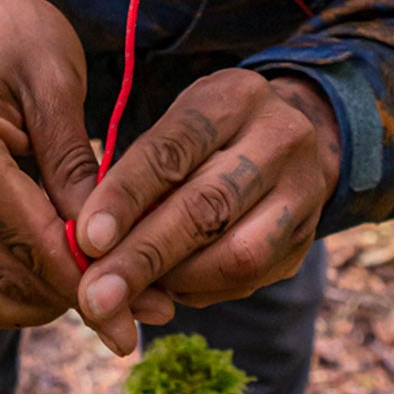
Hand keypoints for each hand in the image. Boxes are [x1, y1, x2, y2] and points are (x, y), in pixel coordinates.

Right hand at [0, 0, 171, 338]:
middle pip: (7, 282)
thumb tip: (105, 247)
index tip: (147, 314)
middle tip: (140, 307)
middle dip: (75, 299)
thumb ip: (76, 167)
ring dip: (32, 307)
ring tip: (91, 285)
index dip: (93, 284)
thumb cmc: (11, 29)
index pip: (34, 246)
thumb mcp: (57, 80)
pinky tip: (44, 277)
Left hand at [71, 69, 339, 355]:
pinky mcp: (307, 238)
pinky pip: (251, 278)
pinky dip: (200, 290)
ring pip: (238, 252)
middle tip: (95, 296)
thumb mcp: (178, 124)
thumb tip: (90, 243)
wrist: (294, 136)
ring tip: (128, 296)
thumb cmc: (210, 133)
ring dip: (174, 282)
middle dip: (144, 257)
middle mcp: (279, 139)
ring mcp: (303, 191)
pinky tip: (168, 291)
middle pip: (207, 207)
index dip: (126, 197)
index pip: (173, 149)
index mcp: (234, 97)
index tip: (86, 240)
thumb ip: (139, 171)